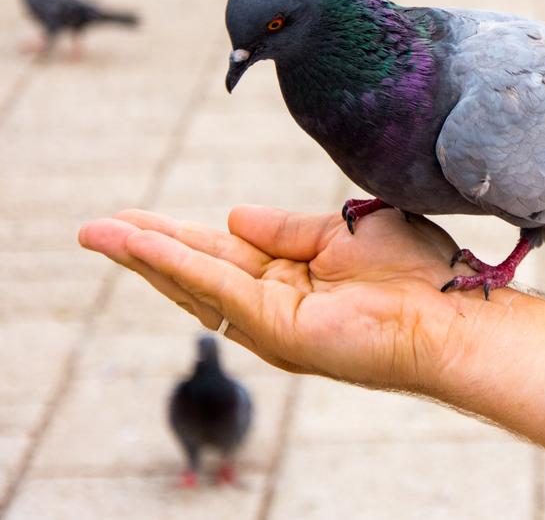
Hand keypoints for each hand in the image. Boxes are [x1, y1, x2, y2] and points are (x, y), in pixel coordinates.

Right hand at [79, 206, 494, 391]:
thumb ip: (287, 228)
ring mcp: (272, 320)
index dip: (179, 235)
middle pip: (196, 270)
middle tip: (94, 227)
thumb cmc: (414, 270)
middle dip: (145, 248)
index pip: (222, 252)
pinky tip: (140, 245)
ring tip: (98, 232)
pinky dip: (174, 264)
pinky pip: (216, 287)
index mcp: (291, 277)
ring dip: (145, 255)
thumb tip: (232, 216)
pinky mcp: (278, 328)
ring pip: (195, 281)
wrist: (450, 309)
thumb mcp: (341, 229)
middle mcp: (275, 303)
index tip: (136, 218)